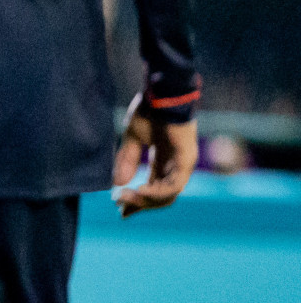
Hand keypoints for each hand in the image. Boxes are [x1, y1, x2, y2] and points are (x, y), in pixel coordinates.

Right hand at [112, 95, 198, 217]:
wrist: (162, 93)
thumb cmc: (149, 110)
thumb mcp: (132, 138)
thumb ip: (126, 160)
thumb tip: (117, 183)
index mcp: (164, 160)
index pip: (153, 187)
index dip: (137, 199)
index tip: (120, 208)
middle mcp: (176, 166)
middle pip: (161, 196)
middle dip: (140, 204)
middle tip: (121, 209)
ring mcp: (183, 165)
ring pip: (168, 195)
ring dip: (145, 200)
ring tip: (124, 198)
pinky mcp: (186, 161)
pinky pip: (173, 185)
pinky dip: (156, 192)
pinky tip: (138, 191)